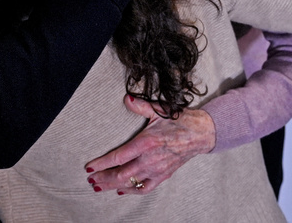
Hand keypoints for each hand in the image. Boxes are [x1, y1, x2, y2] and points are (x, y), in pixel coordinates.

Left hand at [84, 96, 215, 194]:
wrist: (201, 134)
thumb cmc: (180, 121)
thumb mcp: (159, 110)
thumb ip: (140, 106)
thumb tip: (126, 99)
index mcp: (147, 142)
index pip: (119, 157)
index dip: (102, 164)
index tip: (90, 167)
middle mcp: (150, 159)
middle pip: (121, 174)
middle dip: (104, 178)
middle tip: (91, 180)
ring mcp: (157, 170)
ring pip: (131, 183)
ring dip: (113, 186)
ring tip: (99, 187)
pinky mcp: (163, 175)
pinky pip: (145, 188)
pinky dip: (132, 191)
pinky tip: (122, 191)